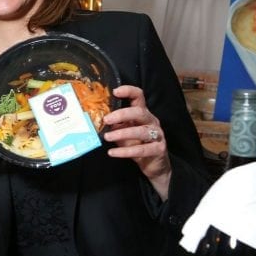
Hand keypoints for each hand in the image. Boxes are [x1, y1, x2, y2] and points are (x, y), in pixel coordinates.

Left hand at [102, 85, 171, 199]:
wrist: (154, 164)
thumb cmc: (137, 144)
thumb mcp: (124, 132)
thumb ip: (115, 125)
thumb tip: (97, 121)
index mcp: (143, 114)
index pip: (139, 97)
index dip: (129, 91)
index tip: (115, 91)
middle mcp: (151, 122)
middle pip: (139, 112)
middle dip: (122, 114)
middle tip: (106, 120)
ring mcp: (157, 135)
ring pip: (141, 131)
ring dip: (122, 134)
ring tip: (107, 137)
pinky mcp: (158, 149)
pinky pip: (141, 150)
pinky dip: (125, 151)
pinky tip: (112, 153)